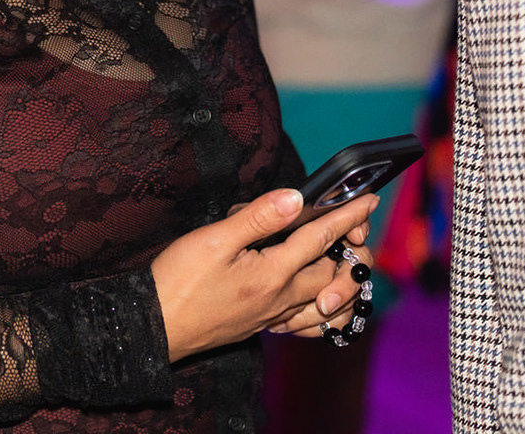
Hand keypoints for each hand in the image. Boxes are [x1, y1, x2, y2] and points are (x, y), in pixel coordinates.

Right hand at [151, 189, 375, 362]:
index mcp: (272, 273)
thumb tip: (296, 198)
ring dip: (342, 281)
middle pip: (331, 272)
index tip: (369, 199)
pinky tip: (319, 302)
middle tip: (357, 226)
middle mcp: (280, 298)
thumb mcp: (214, 239)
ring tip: (348, 262)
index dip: (347, 216)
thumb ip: (258, 217)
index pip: (321, 238)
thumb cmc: (178, 281)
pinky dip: (321, 311)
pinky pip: (304, 322)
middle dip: (350, 247)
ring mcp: (272, 316)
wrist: (155, 327)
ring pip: (324, 302)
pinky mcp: (260, 326)